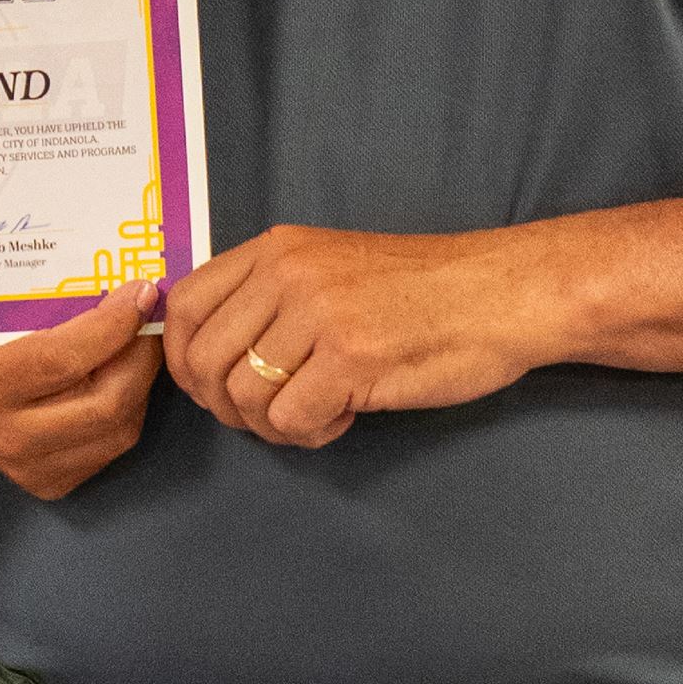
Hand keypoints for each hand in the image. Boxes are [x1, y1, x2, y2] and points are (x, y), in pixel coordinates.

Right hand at [0, 285, 162, 500]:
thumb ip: (42, 298)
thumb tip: (112, 276)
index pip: (64, 359)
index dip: (113, 324)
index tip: (141, 291)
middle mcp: (8, 436)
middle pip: (106, 403)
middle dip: (141, 354)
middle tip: (152, 316)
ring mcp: (31, 469)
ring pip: (119, 429)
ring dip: (140, 381)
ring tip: (140, 341)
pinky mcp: (50, 482)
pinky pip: (111, 445)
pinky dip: (127, 407)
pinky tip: (121, 374)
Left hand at [164, 226, 540, 446]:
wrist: (501, 294)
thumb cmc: (419, 289)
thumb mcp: (327, 266)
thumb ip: (269, 296)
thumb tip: (209, 355)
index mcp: (275, 249)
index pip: (184, 305)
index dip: (181, 358)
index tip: (207, 386)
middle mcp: (287, 275)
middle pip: (204, 360)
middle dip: (223, 406)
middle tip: (266, 415)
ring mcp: (318, 315)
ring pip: (244, 397)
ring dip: (271, 425)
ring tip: (314, 414)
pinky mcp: (352, 359)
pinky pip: (291, 420)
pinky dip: (310, 434)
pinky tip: (342, 417)